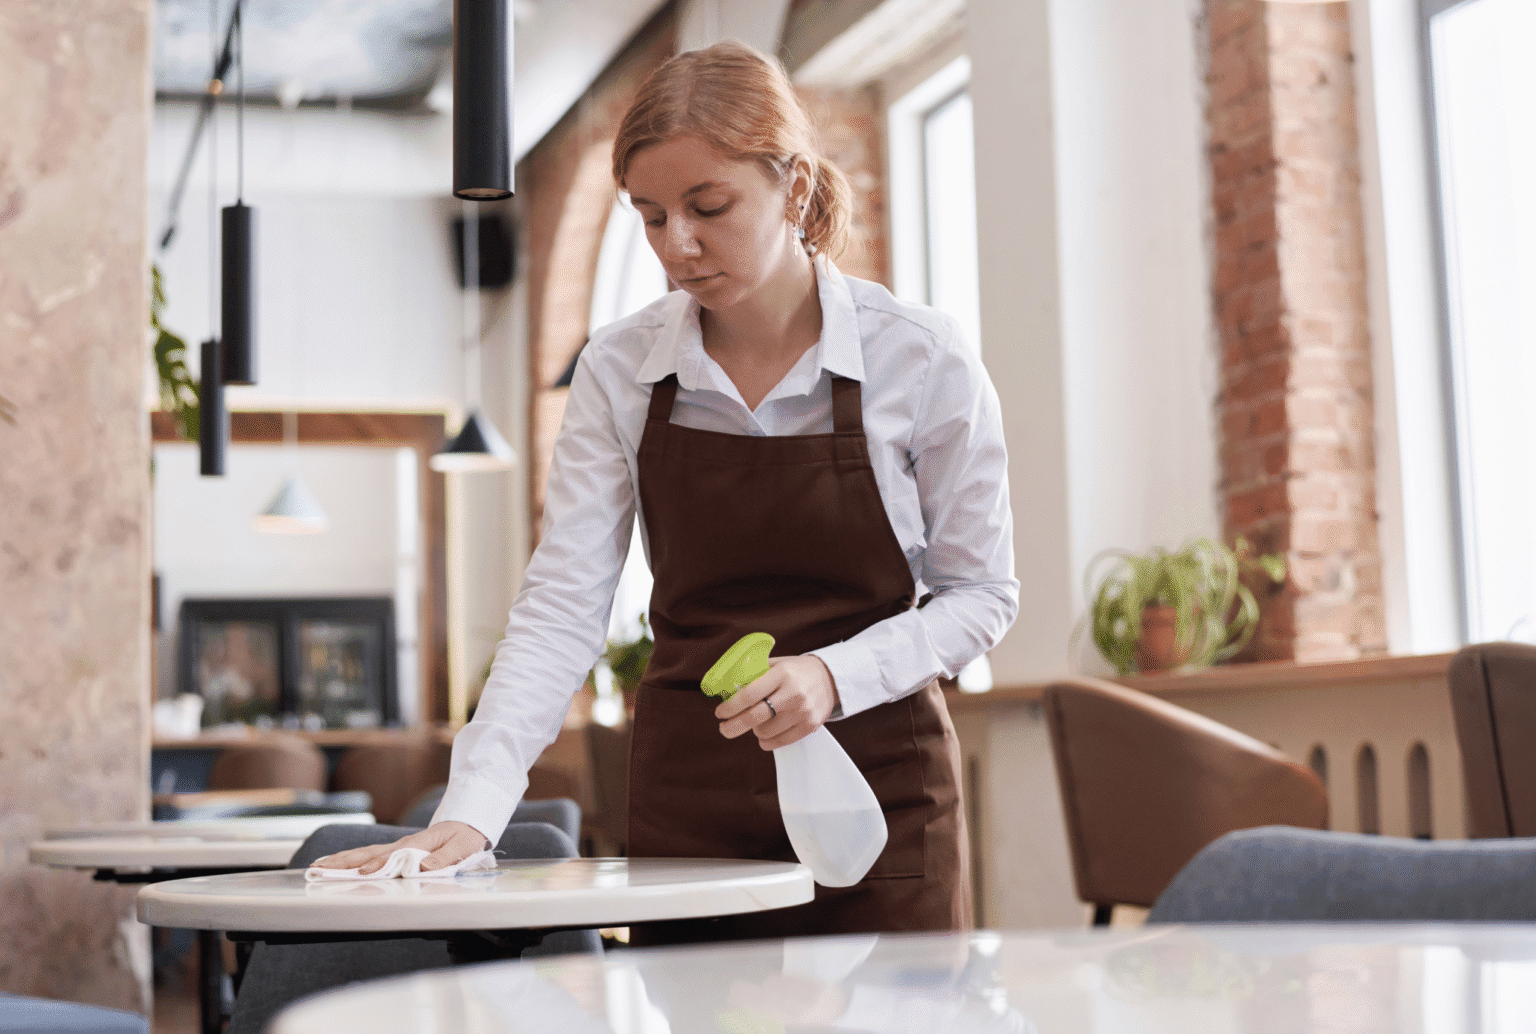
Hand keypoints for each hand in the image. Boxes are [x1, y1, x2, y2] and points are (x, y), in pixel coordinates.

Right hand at [308, 820, 489, 874]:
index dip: (378, 865)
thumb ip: (444, 858)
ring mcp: (398, 847)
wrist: (468, 822)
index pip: (393, 856)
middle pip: (369, 853)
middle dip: (344, 861)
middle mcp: (403, 845)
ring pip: (365, 853)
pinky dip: (352, 859)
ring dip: (342, 860)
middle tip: (319, 868)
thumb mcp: (462, 848)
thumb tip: (423, 868)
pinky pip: (371, 855)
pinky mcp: (397, 850)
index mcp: (417, 845)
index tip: (362, 874)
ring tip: (318, 866)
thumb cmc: (466, 836)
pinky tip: (338, 865)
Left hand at [715, 655, 838, 749]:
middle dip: (733, 726)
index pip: (749, 694)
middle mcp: (793, 693)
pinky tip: (764, 734)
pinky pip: (779, 742)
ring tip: (757, 722)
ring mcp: (803, 711)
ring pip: (765, 732)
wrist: (830, 679)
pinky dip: (767, 741)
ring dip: (754, 730)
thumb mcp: (776, 664)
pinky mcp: (810, 726)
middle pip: (755, 717)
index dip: (731, 706)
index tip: (720, 712)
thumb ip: (753, 675)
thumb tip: (728, 691)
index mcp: (782, 674)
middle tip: (724, 728)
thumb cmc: (796, 672)